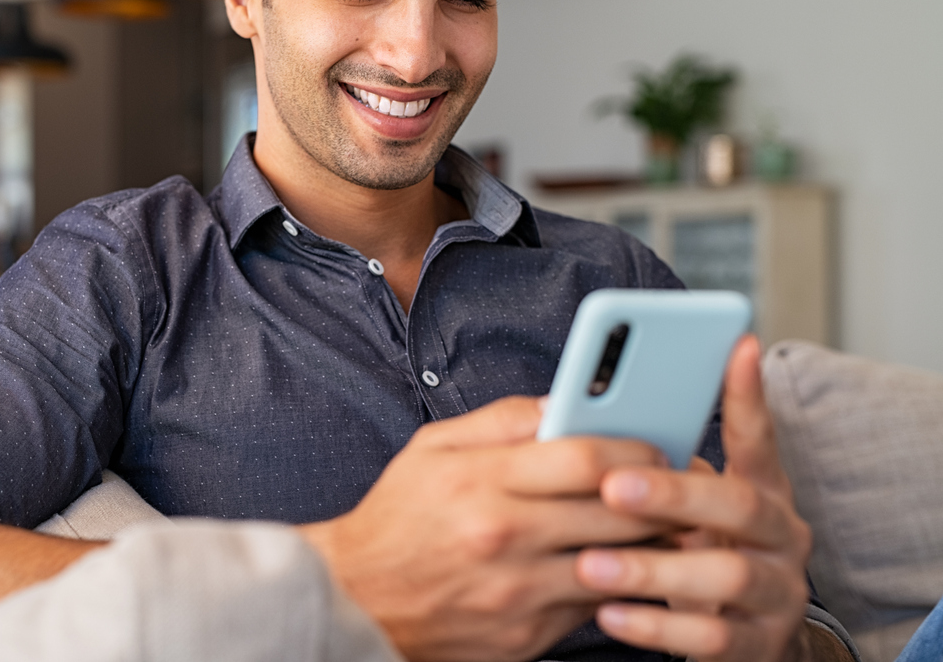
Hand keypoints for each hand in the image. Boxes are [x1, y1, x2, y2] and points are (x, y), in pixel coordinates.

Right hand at [299, 396, 679, 661]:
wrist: (355, 601)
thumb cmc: (396, 518)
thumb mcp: (431, 449)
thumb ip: (502, 420)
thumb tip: (566, 401)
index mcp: (480, 482)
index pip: (585, 457)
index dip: (636, 447)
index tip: (657, 442)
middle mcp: (504, 538)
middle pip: (617, 513)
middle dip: (663, 495)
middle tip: (684, 481)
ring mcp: (518, 594)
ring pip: (619, 565)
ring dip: (655, 544)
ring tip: (670, 523)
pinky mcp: (526, 637)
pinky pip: (597, 608)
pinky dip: (620, 585)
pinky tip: (627, 566)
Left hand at [573, 335, 823, 660]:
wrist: (735, 636)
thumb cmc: (691, 550)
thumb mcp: (684, 505)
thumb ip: (657, 466)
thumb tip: (584, 417)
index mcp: (762, 490)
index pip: (759, 437)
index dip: (748, 395)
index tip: (736, 347)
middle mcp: (781, 536)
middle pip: (740, 506)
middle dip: (674, 494)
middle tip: (612, 486)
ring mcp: (776, 593)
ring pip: (725, 576)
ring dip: (653, 569)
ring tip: (590, 564)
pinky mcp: (758, 646)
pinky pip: (711, 639)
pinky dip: (655, 626)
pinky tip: (607, 613)